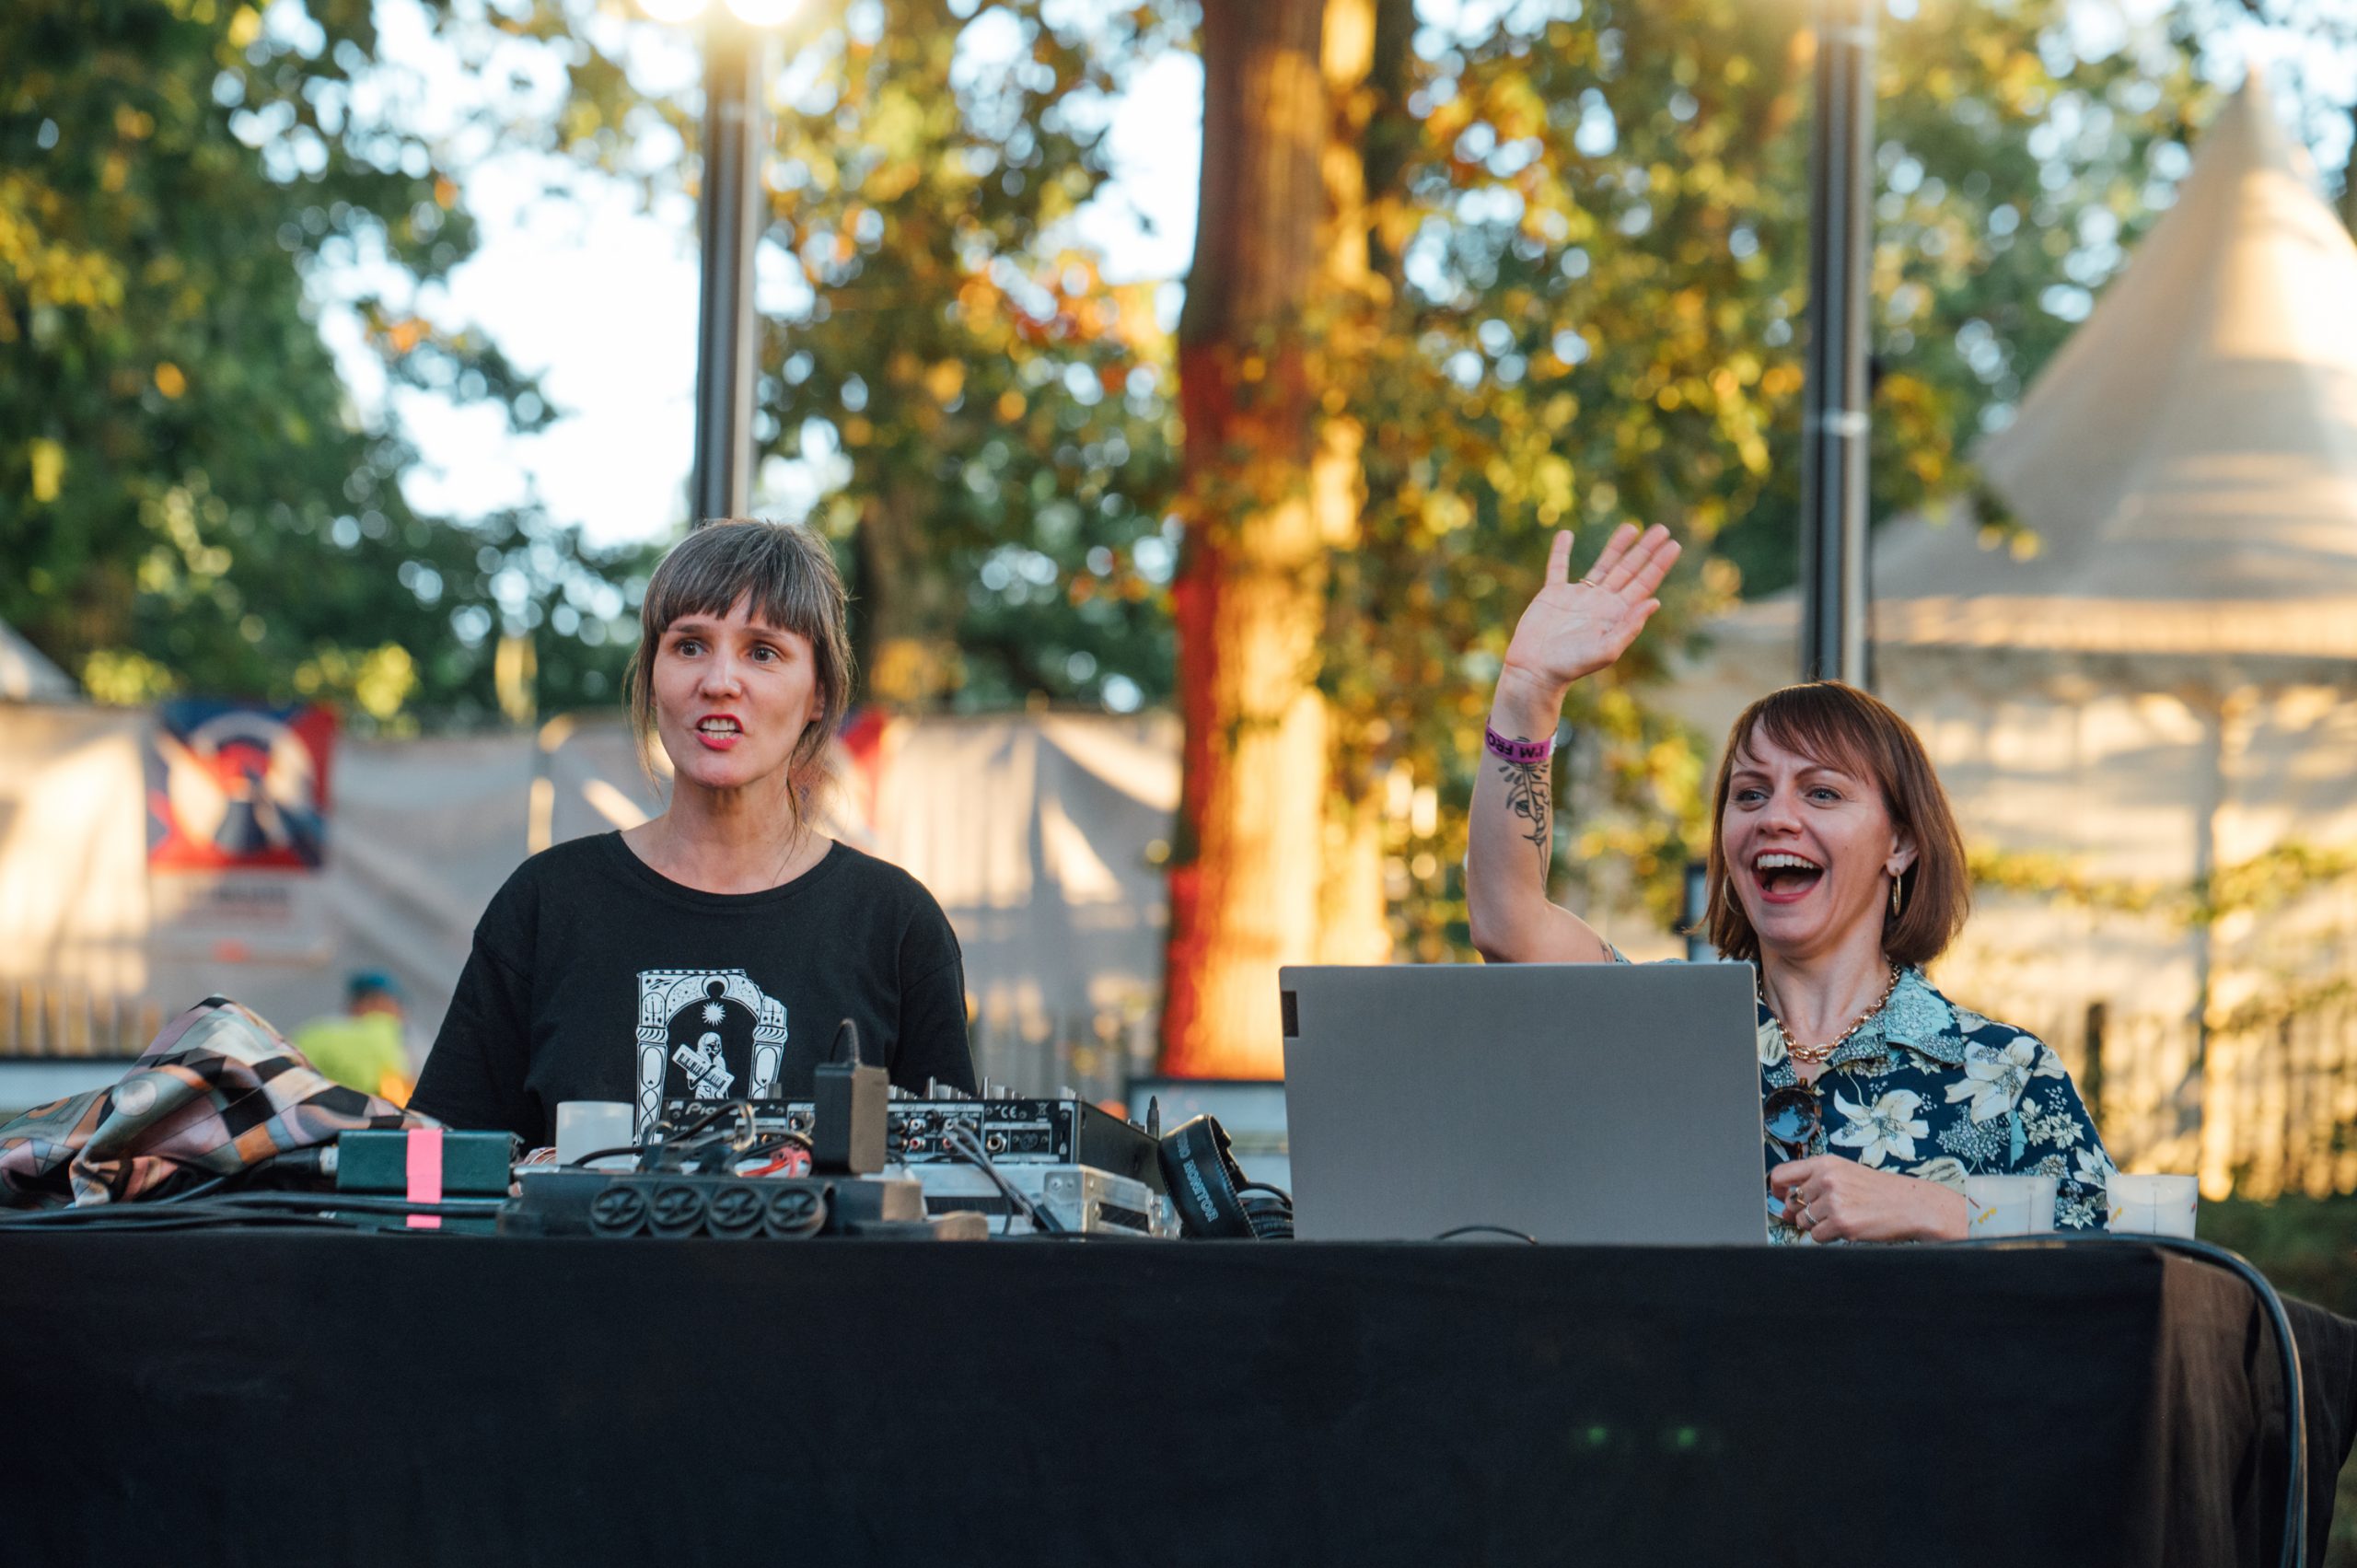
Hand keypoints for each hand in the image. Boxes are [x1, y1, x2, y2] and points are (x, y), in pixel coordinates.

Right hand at [1498, 523, 1679, 703]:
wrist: (1536, 670)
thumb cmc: (1572, 665)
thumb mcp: (1606, 650)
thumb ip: (1630, 627)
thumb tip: (1655, 602)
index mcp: (1616, 614)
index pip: (1643, 583)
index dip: (1659, 564)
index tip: (1674, 545)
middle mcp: (1601, 602)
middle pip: (1628, 569)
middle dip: (1644, 550)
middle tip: (1662, 529)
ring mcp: (1577, 596)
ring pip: (1602, 565)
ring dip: (1616, 546)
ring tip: (1631, 527)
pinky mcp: (1553, 594)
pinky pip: (1558, 567)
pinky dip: (1561, 551)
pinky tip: (1566, 535)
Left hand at [1769, 1156, 1967, 1243]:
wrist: (1911, 1204)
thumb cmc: (1878, 1191)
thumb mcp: (1845, 1175)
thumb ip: (1812, 1186)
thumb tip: (1782, 1209)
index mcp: (1825, 1163)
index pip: (1781, 1174)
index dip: (1776, 1190)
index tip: (1781, 1197)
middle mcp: (1826, 1179)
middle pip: (1792, 1203)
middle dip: (1805, 1211)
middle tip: (1830, 1210)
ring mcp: (1833, 1201)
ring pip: (1803, 1221)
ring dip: (1818, 1224)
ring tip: (1843, 1216)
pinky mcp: (1841, 1222)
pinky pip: (1817, 1236)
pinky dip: (1828, 1236)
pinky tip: (1847, 1227)